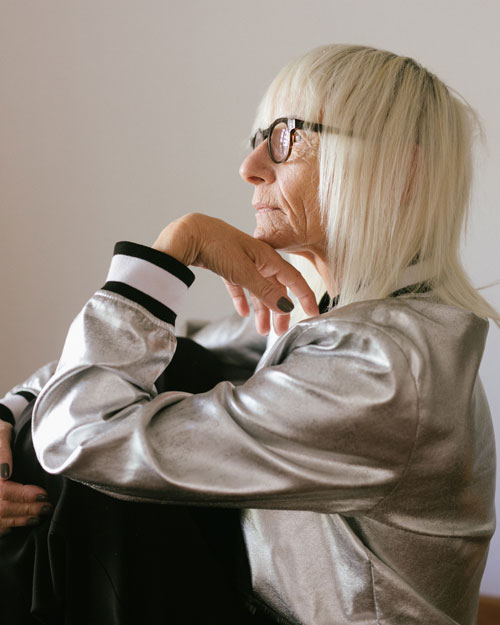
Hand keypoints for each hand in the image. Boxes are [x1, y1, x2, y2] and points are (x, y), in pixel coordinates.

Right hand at [0, 420, 52, 535]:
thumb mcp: (2, 433)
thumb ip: (2, 450)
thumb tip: (5, 472)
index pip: (5, 491)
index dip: (25, 496)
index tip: (44, 494)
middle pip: (2, 508)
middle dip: (27, 510)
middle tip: (47, 507)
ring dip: (19, 520)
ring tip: (38, 516)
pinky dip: (4, 527)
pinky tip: (16, 525)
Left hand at [153, 213, 318, 334]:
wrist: (187, 234)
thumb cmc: (216, 245)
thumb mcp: (243, 271)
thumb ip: (265, 290)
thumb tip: (286, 306)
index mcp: (268, 257)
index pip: (293, 279)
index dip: (305, 296)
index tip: (313, 313)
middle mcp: (258, 260)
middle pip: (275, 288)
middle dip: (279, 311)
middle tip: (280, 331)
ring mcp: (242, 263)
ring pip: (258, 290)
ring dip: (261, 310)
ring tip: (261, 330)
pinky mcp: (226, 266)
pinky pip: (240, 286)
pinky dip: (243, 300)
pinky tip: (243, 312)